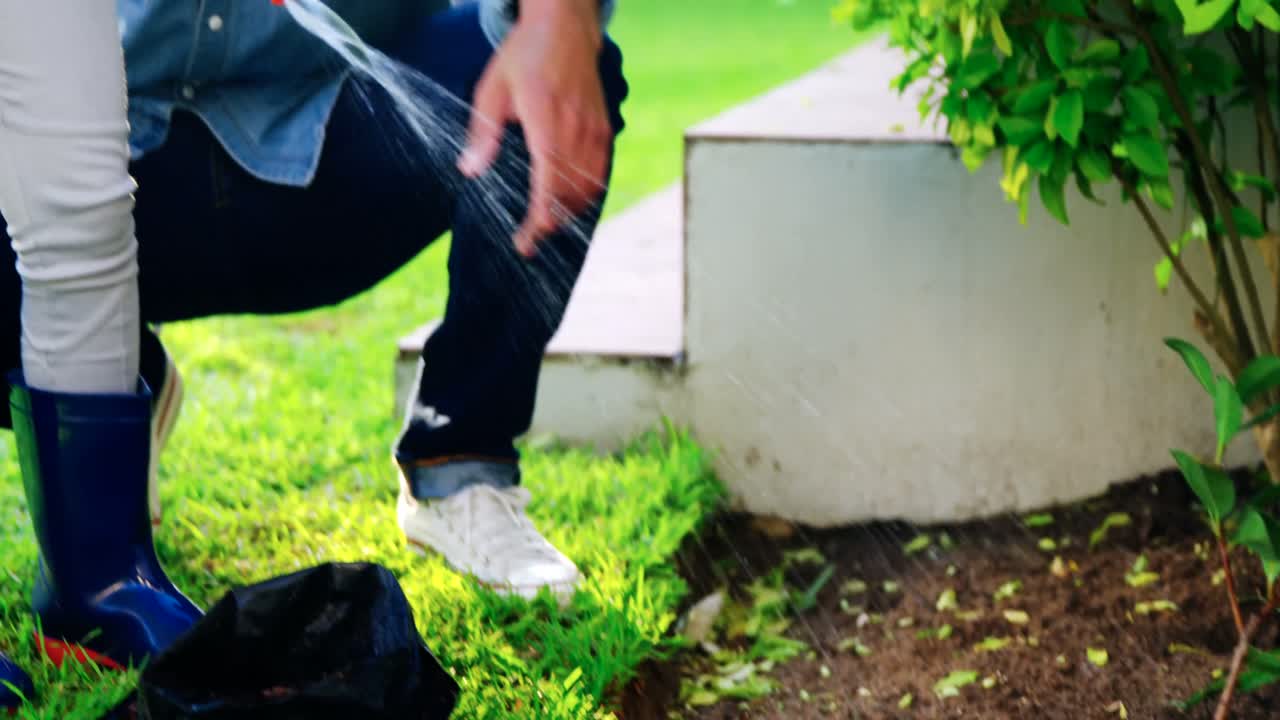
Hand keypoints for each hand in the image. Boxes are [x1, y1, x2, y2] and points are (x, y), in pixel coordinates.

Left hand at [459, 0, 609, 257]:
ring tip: (544, 224)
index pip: (548, 186)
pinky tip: (567, 202)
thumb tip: (468, 169)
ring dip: (567, 213)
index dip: (538, 221)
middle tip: (527, 241)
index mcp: (546, 123)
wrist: (565, 27)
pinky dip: (584, 194)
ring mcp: (594, 131)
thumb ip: (482, 132)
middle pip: (570, 196)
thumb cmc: (524, 56)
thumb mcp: (492, 89)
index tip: (524, 241)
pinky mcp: (603, 129)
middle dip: (549, 225)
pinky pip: (598, 173)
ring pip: (587, 189)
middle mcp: (576, 131)